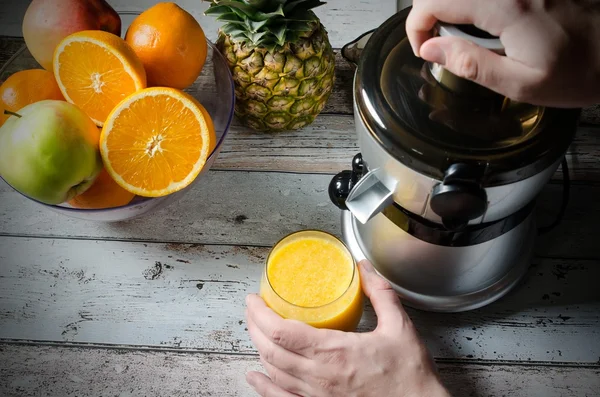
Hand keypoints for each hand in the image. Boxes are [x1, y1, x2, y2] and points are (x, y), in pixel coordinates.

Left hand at [244, 260, 450, 396]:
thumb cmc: (409, 375)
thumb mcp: (399, 327)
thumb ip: (380, 293)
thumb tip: (364, 267)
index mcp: (334, 352)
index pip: (281, 331)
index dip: (260, 314)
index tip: (253, 299)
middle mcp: (319, 376)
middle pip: (270, 350)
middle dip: (254, 326)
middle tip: (252, 309)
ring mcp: (316, 396)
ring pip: (274, 372)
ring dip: (258, 349)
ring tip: (255, 331)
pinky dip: (263, 387)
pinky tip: (255, 376)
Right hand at [406, 0, 599, 106]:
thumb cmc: (581, 71)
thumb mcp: (521, 83)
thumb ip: (471, 64)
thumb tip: (431, 49)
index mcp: (507, 7)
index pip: (434, 1)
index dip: (417, 27)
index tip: (424, 50)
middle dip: (429, 14)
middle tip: (441, 44)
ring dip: (452, 8)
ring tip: (465, 36)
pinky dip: (471, 6)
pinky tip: (483, 23)